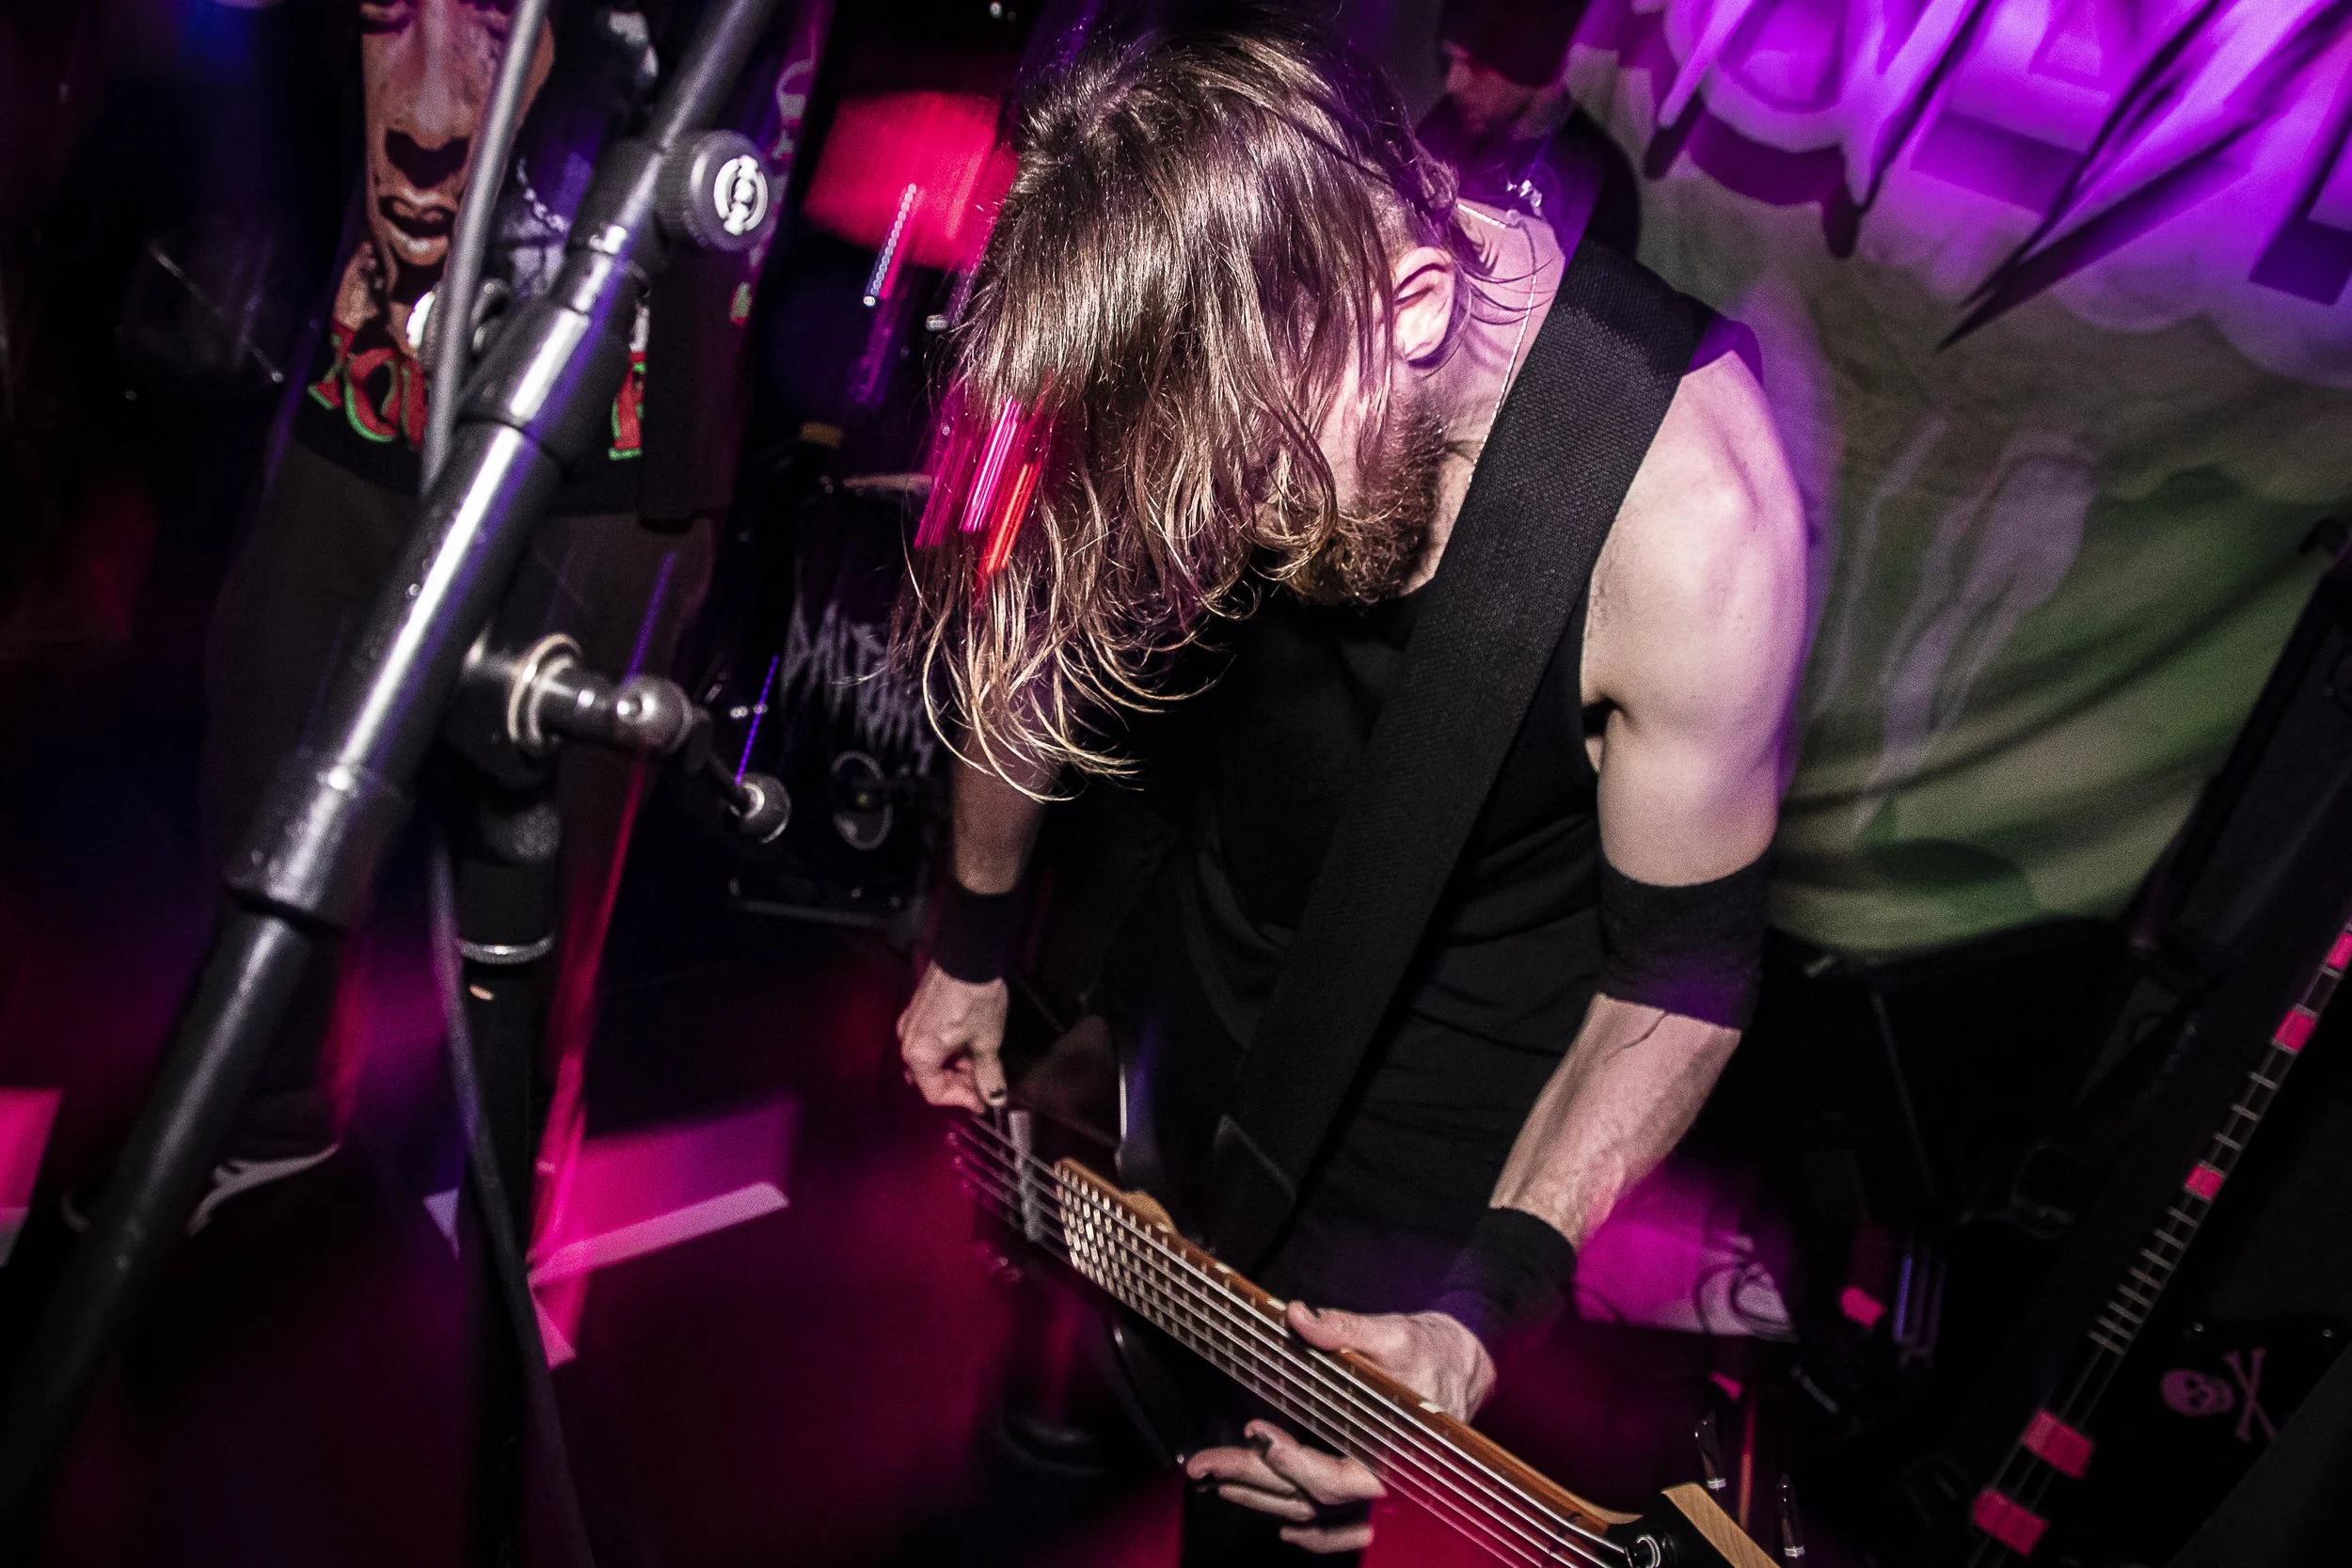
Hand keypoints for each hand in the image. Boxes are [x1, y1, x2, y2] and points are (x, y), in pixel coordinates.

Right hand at [896, 961, 1008, 1111]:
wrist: (969, 957)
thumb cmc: (975, 996)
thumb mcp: (987, 1041)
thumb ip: (988, 1074)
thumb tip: (994, 1096)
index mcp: (920, 1054)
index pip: (936, 1093)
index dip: (962, 1100)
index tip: (983, 1101)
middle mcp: (908, 1040)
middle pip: (929, 1077)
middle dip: (957, 1083)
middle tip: (983, 1082)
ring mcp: (911, 1023)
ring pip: (928, 1059)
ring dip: (952, 1066)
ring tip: (978, 1060)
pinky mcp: (918, 1010)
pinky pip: (927, 1041)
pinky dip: (946, 1049)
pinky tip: (967, 1043)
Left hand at [1182, 1302, 1495, 1552]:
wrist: (1466, 1368)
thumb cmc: (1433, 1352)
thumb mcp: (1392, 1334)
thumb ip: (1345, 1330)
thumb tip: (1299, 1317)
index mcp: (1394, 1453)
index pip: (1334, 1477)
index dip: (1291, 1462)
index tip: (1256, 1434)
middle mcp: (1387, 1485)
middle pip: (1310, 1498)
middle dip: (1252, 1479)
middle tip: (1203, 1464)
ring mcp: (1383, 1495)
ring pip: (1318, 1515)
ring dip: (1266, 1502)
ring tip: (1221, 1483)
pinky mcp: (1379, 1492)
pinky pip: (1348, 1531)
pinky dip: (1318, 1535)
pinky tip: (1284, 1525)